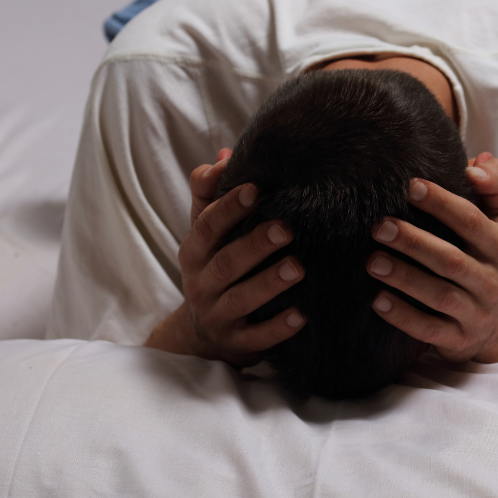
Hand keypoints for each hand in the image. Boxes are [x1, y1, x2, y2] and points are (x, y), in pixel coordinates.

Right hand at [144, 148, 306, 365]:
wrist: (201, 333)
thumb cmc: (214, 268)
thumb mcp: (205, 233)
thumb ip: (211, 195)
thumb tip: (226, 155)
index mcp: (195, 251)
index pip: (207, 225)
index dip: (229, 207)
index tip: (255, 188)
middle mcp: (201, 283)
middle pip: (227, 262)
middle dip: (255, 244)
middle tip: (287, 228)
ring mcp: (217, 315)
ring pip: (241, 300)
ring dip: (269, 283)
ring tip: (298, 268)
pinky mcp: (236, 342)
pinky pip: (256, 337)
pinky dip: (278, 328)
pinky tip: (302, 316)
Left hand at [366, 154, 497, 362]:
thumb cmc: (493, 260)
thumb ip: (496, 185)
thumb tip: (476, 162)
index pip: (472, 222)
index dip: (443, 203)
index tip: (411, 185)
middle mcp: (491, 281)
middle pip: (452, 260)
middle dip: (415, 242)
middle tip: (379, 226)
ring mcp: (476, 313)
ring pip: (440, 296)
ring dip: (405, 279)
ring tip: (372, 261)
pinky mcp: (458, 340)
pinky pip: (430, 330)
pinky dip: (403, 318)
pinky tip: (378, 301)